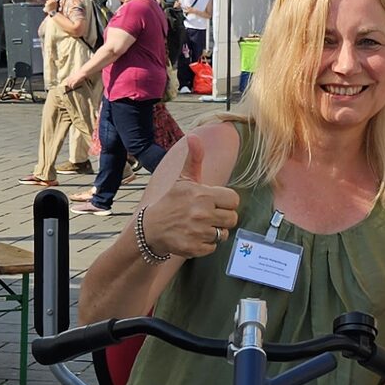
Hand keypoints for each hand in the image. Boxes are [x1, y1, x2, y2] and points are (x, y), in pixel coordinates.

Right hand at [148, 134, 243, 259]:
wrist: (150, 228)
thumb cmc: (170, 201)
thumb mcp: (182, 179)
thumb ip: (193, 159)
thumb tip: (193, 136)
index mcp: (203, 195)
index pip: (234, 200)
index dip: (226, 203)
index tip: (215, 203)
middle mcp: (202, 214)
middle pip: (232, 219)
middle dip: (222, 218)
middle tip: (208, 216)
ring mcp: (198, 232)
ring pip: (223, 234)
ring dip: (214, 232)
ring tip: (199, 226)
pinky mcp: (194, 248)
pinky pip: (213, 247)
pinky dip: (205, 244)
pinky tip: (194, 237)